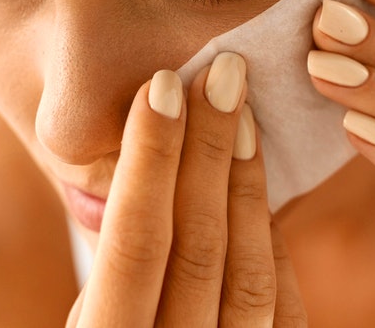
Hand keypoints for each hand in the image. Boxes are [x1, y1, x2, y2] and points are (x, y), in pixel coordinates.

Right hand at [65, 52, 306, 326]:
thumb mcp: (90, 327)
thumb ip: (113, 279)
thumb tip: (143, 168)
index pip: (134, 245)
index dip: (151, 161)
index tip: (165, 84)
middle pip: (201, 247)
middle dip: (211, 152)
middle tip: (224, 72)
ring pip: (251, 272)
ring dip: (249, 185)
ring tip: (245, 114)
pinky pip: (284, 307)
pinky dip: (272, 243)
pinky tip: (261, 187)